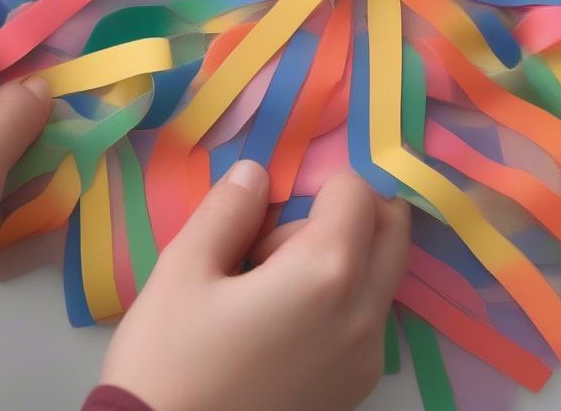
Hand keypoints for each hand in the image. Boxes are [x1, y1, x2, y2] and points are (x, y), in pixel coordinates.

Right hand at [99, 162, 410, 410]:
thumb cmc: (169, 362)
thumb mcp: (184, 270)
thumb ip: (229, 208)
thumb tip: (258, 172)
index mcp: (327, 274)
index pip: (358, 190)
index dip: (317, 182)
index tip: (272, 206)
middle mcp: (365, 315)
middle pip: (391, 227)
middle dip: (346, 212)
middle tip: (277, 237)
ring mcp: (367, 357)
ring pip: (383, 270)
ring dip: (344, 255)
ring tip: (269, 284)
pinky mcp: (356, 387)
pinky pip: (369, 314)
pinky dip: (341, 296)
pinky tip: (280, 319)